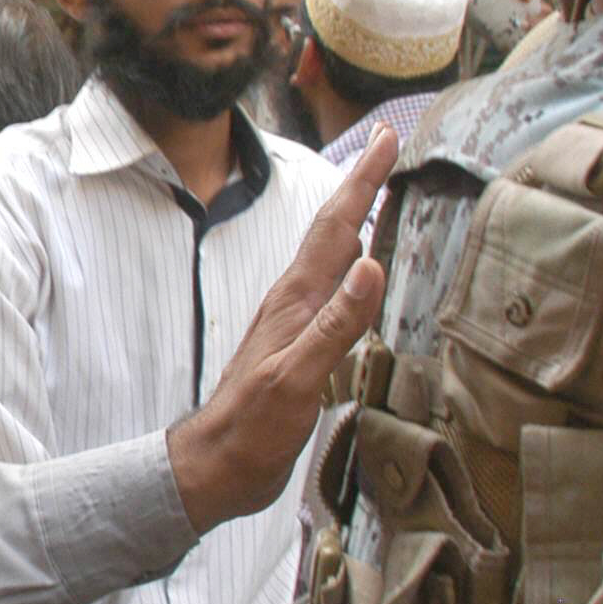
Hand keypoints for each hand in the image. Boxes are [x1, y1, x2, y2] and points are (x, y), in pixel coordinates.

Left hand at [168, 126, 392, 532]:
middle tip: (385, 143)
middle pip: (334, 230)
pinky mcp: (298, 345)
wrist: (217, 466)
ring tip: (376, 191)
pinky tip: (357, 270)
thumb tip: (372, 265)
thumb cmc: (253, 427)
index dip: (363, 182)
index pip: (338, 227)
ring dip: (356, 218)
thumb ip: (336, 324)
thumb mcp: (298, 377)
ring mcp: (295, 321)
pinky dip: (350, 264)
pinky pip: (331, 288)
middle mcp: (295, 300)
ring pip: (330, 256)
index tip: (386, 138)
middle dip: (361, 184)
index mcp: (297, 300)